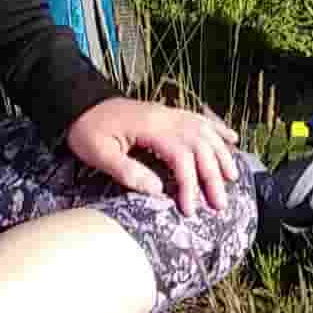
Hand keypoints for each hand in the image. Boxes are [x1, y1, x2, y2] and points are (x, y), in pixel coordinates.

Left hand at [67, 98, 241, 218]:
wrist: (79, 102)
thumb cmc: (86, 131)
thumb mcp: (98, 154)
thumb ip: (127, 171)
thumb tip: (158, 191)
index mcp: (151, 127)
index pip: (181, 156)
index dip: (189, 185)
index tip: (190, 210)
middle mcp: (166, 117)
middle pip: (200, 145)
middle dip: (212, 176)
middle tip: (220, 205)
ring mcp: (169, 113)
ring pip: (205, 132)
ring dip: (221, 154)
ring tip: (232, 179)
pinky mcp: (167, 113)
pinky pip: (200, 118)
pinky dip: (218, 129)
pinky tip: (232, 139)